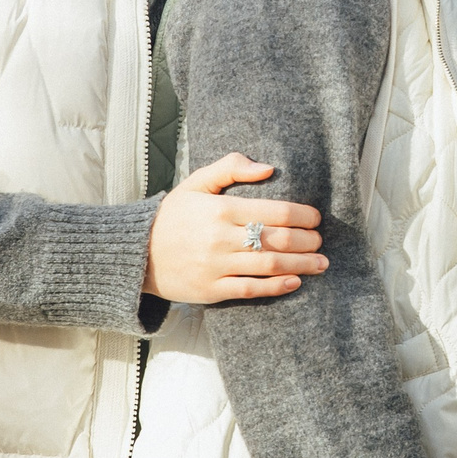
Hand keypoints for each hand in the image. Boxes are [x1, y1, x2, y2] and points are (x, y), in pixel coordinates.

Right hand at [143, 153, 326, 303]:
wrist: (135, 253)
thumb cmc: (172, 215)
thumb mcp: (196, 183)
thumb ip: (231, 167)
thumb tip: (269, 168)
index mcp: (220, 209)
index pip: (274, 211)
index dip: (303, 215)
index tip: (316, 218)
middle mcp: (220, 238)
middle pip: (277, 240)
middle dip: (307, 241)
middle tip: (320, 241)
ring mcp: (216, 266)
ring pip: (269, 265)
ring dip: (301, 265)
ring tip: (321, 263)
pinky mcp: (210, 290)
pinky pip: (250, 289)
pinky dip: (277, 286)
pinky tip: (295, 281)